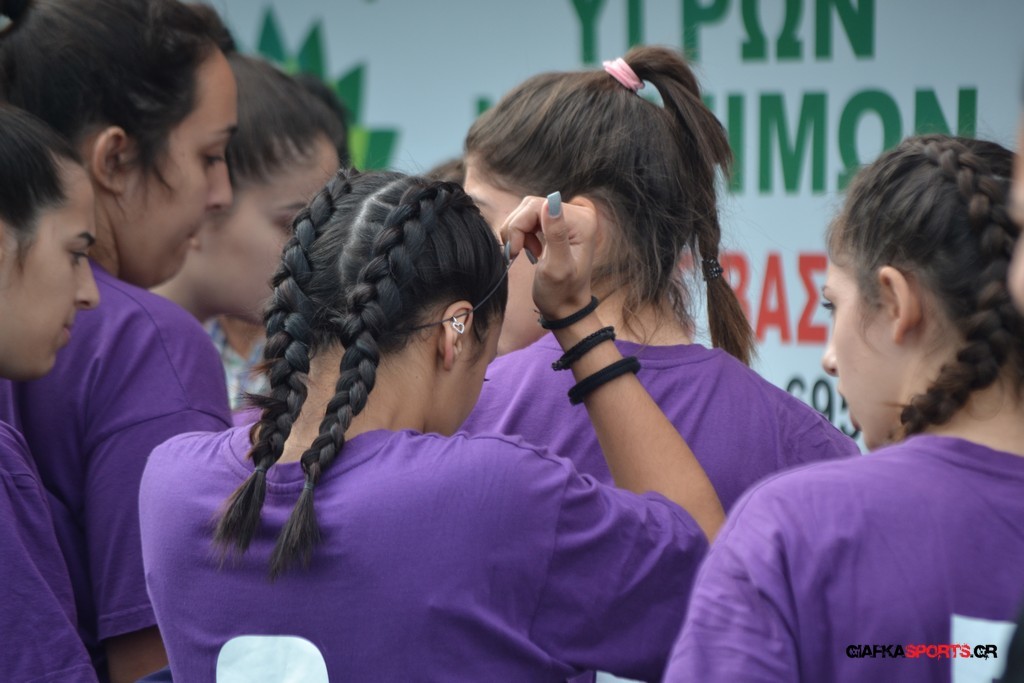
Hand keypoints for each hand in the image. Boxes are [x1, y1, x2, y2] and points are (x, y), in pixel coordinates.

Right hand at [500, 192, 598, 320]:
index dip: (519, 227)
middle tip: (518, 253)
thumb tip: (551, 201)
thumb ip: (556, 233)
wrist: (565, 306)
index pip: (537, 206)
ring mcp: (567, 216)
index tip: (517, 251)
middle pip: (530, 206)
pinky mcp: (557, 222)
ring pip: (526, 210)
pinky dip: (521, 232)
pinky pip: (529, 216)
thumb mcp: (557, 267)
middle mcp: (578, 213)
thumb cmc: (561, 292)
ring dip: (517, 232)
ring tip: (525, 252)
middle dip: (517, 229)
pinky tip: (529, 249)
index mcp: (582, 221)